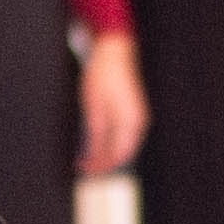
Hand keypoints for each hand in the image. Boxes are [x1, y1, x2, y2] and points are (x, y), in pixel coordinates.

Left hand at [78, 31, 148, 173]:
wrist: (115, 52)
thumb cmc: (103, 75)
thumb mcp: (94, 106)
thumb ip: (97, 133)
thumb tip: (94, 154)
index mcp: (131, 122)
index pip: (118, 155)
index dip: (102, 166)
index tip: (86, 170)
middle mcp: (139, 123)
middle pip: (123, 153)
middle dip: (104, 164)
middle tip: (85, 169)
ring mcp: (138, 118)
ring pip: (123, 147)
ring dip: (107, 155)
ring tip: (88, 160)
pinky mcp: (133, 113)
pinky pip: (124, 136)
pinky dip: (110, 144)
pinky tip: (97, 145)